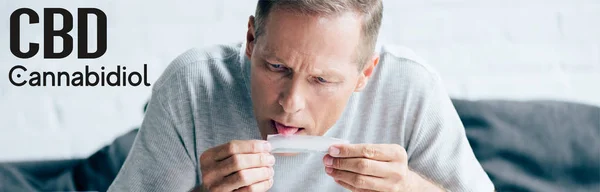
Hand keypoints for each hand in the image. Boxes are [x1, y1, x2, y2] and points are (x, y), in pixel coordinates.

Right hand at [200, 140, 274, 191]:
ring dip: (262, 172)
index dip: (252, 145)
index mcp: (208, 157)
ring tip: (270, 170)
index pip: (232, 146)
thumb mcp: (224, 160)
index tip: (267, 146)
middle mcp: (210, 172)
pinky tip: (268, 180)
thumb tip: (265, 148)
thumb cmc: (223, 174)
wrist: (215, 191)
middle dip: (259, 159)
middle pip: (238, 161)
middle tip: (271, 159)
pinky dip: (262, 184)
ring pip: (243, 176)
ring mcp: (216, 187)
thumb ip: (240, 152)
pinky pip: (248, 190)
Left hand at [323, 144, 442, 191]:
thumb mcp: (385, 152)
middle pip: (362, 166)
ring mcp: (390, 186)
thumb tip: (337, 150)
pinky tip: (337, 178)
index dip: (347, 150)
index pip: (367, 150)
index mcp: (396, 154)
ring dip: (340, 174)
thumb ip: (365, 150)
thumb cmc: (391, 164)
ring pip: (359, 180)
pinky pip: (359, 190)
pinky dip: (345, 183)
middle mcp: (396, 171)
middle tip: (327, 160)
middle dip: (341, 163)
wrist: (406, 184)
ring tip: (329, 169)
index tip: (332, 150)